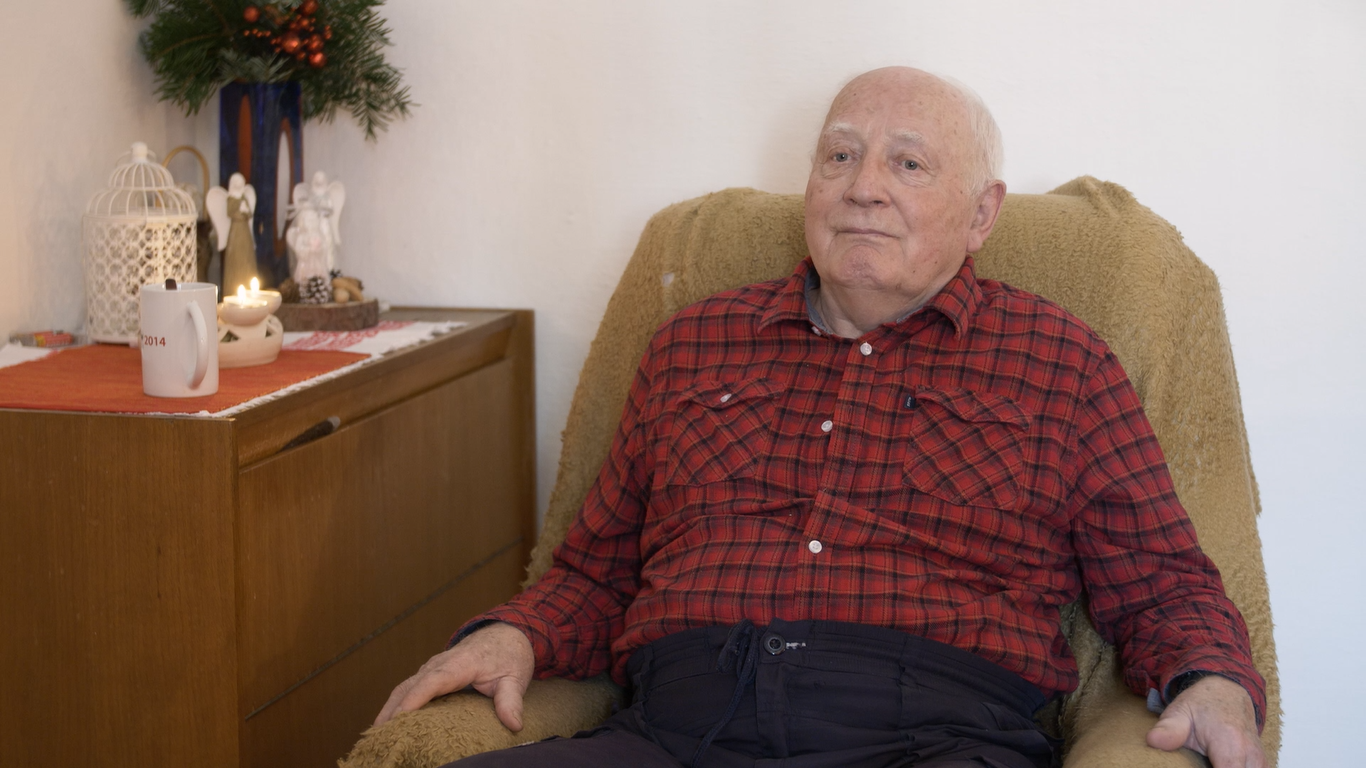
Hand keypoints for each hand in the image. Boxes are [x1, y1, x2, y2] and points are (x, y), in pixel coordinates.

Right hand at [374, 622, 534, 730]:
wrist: (506, 633)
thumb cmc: (509, 655)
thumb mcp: (516, 677)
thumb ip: (511, 700)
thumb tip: (514, 724)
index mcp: (462, 663)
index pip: (436, 680)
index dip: (417, 697)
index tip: (402, 715)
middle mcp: (442, 662)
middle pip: (412, 685)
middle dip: (394, 708)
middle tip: (380, 734)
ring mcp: (433, 666)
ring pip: (405, 686)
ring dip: (390, 707)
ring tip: (378, 733)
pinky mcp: (431, 673)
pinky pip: (409, 687)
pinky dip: (396, 703)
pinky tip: (388, 721)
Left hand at [1146, 675, 1265, 767]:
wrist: (1227, 689)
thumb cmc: (1202, 703)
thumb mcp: (1180, 711)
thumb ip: (1169, 730)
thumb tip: (1152, 741)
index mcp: (1230, 743)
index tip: (1195, 766)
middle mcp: (1250, 754)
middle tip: (1197, 762)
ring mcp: (1259, 760)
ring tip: (1206, 761)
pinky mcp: (1260, 763)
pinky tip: (1216, 762)